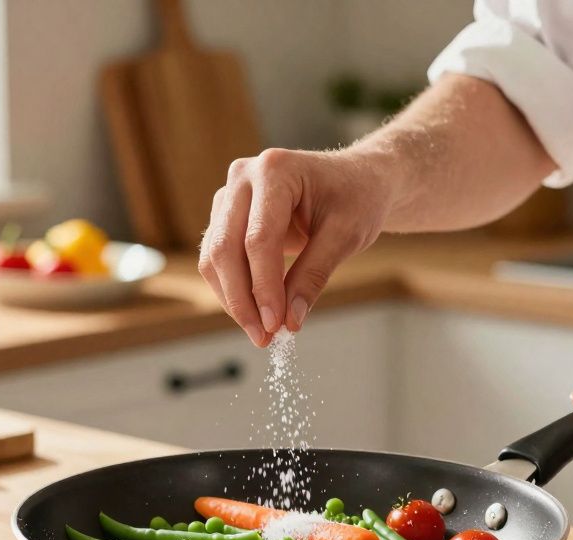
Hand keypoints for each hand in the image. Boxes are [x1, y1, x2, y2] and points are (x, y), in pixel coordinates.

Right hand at [199, 148, 394, 345]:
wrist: (357, 180)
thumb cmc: (357, 198)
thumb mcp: (346, 236)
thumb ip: (313, 276)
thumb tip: (289, 321)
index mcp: (275, 170)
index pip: (259, 238)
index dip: (264, 287)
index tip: (275, 325)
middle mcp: (243, 177)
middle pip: (226, 247)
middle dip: (242, 299)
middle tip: (263, 337)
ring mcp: (230, 195)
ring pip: (214, 256)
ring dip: (233, 298)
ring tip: (261, 331)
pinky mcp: (227, 216)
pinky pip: (218, 258)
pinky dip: (233, 289)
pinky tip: (255, 313)